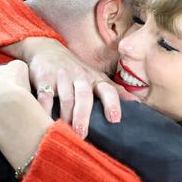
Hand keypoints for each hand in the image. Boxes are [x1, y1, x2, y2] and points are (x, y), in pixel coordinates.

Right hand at [20, 38, 138, 137]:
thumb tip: (139, 105)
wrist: (45, 48)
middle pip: (84, 96)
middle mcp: (80, 77)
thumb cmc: (75, 69)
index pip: (107, 90)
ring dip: (66, 115)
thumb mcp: (96, 77)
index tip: (115, 119)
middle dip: (83, 115)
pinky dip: (44, 109)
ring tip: (66, 132)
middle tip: (82, 134)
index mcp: (95, 79)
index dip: (112, 103)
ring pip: (66, 97)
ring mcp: (61, 77)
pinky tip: (44, 121)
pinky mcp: (43, 79)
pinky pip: (44, 95)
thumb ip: (115, 91)